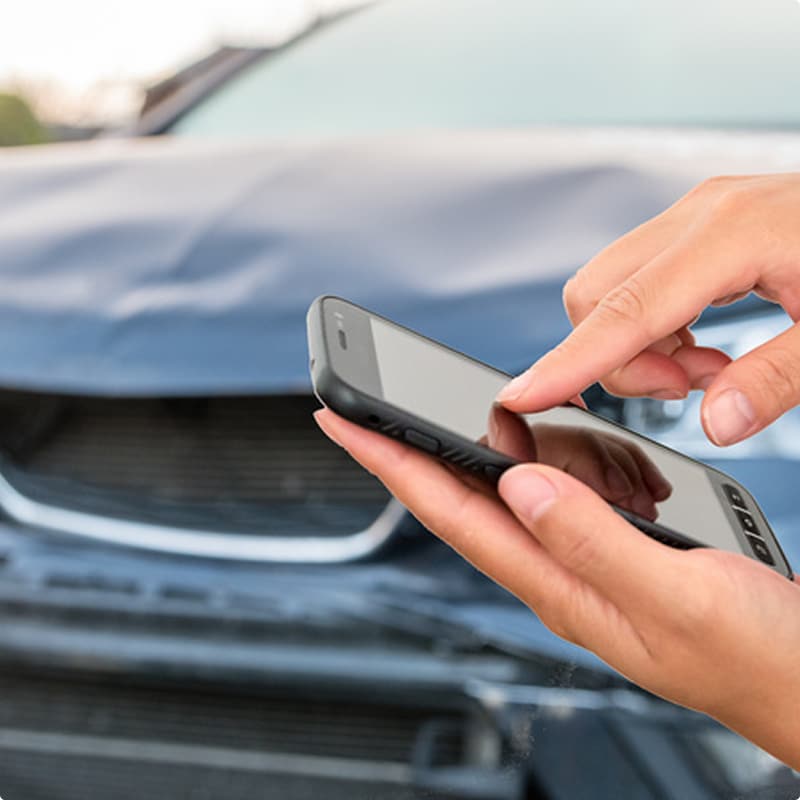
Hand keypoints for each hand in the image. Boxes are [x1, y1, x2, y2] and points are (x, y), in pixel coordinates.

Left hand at [315, 408, 799, 768]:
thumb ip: (593, 541)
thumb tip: (520, 484)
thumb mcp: (679, 594)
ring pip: (500, 500)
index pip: (450, 514)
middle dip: (404, 454)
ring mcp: (578, 568)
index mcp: (559, 587)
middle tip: (360, 412)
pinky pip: (546, 503)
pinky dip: (524, 471)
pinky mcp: (606, 556)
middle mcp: (555, 577)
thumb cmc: (755, 656)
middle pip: (459, 504)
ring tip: (426, 430)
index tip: (342, 424)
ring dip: (458, 462)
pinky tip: (530, 460)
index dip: (390, 465)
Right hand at [496, 173, 799, 445]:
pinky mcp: (694, 229)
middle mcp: (698, 216)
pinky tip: (701, 345)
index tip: (522, 397)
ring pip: (608, 292)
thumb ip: (777, 379)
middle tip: (686, 388)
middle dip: (619, 359)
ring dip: (637, 346)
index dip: (569, 361)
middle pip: (595, 296)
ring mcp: (693, 217)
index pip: (624, 310)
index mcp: (732, 233)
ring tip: (704, 369)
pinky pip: (636, 284)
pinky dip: (652, 329)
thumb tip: (716, 424)